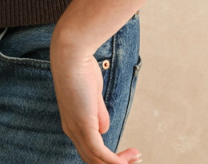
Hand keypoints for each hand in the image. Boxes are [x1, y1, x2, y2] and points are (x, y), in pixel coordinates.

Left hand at [50, 36, 141, 163]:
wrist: (71, 55)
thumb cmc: (80, 68)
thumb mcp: (92, 94)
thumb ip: (98, 112)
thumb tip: (105, 129)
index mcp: (72, 124)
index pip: (90, 151)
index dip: (108, 157)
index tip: (126, 154)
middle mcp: (72, 130)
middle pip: (93, 160)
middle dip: (115, 163)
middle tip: (135, 159)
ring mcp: (76, 129)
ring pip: (95, 160)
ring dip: (118, 163)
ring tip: (136, 158)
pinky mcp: (83, 124)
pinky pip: (98, 151)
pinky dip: (112, 160)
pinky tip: (124, 163)